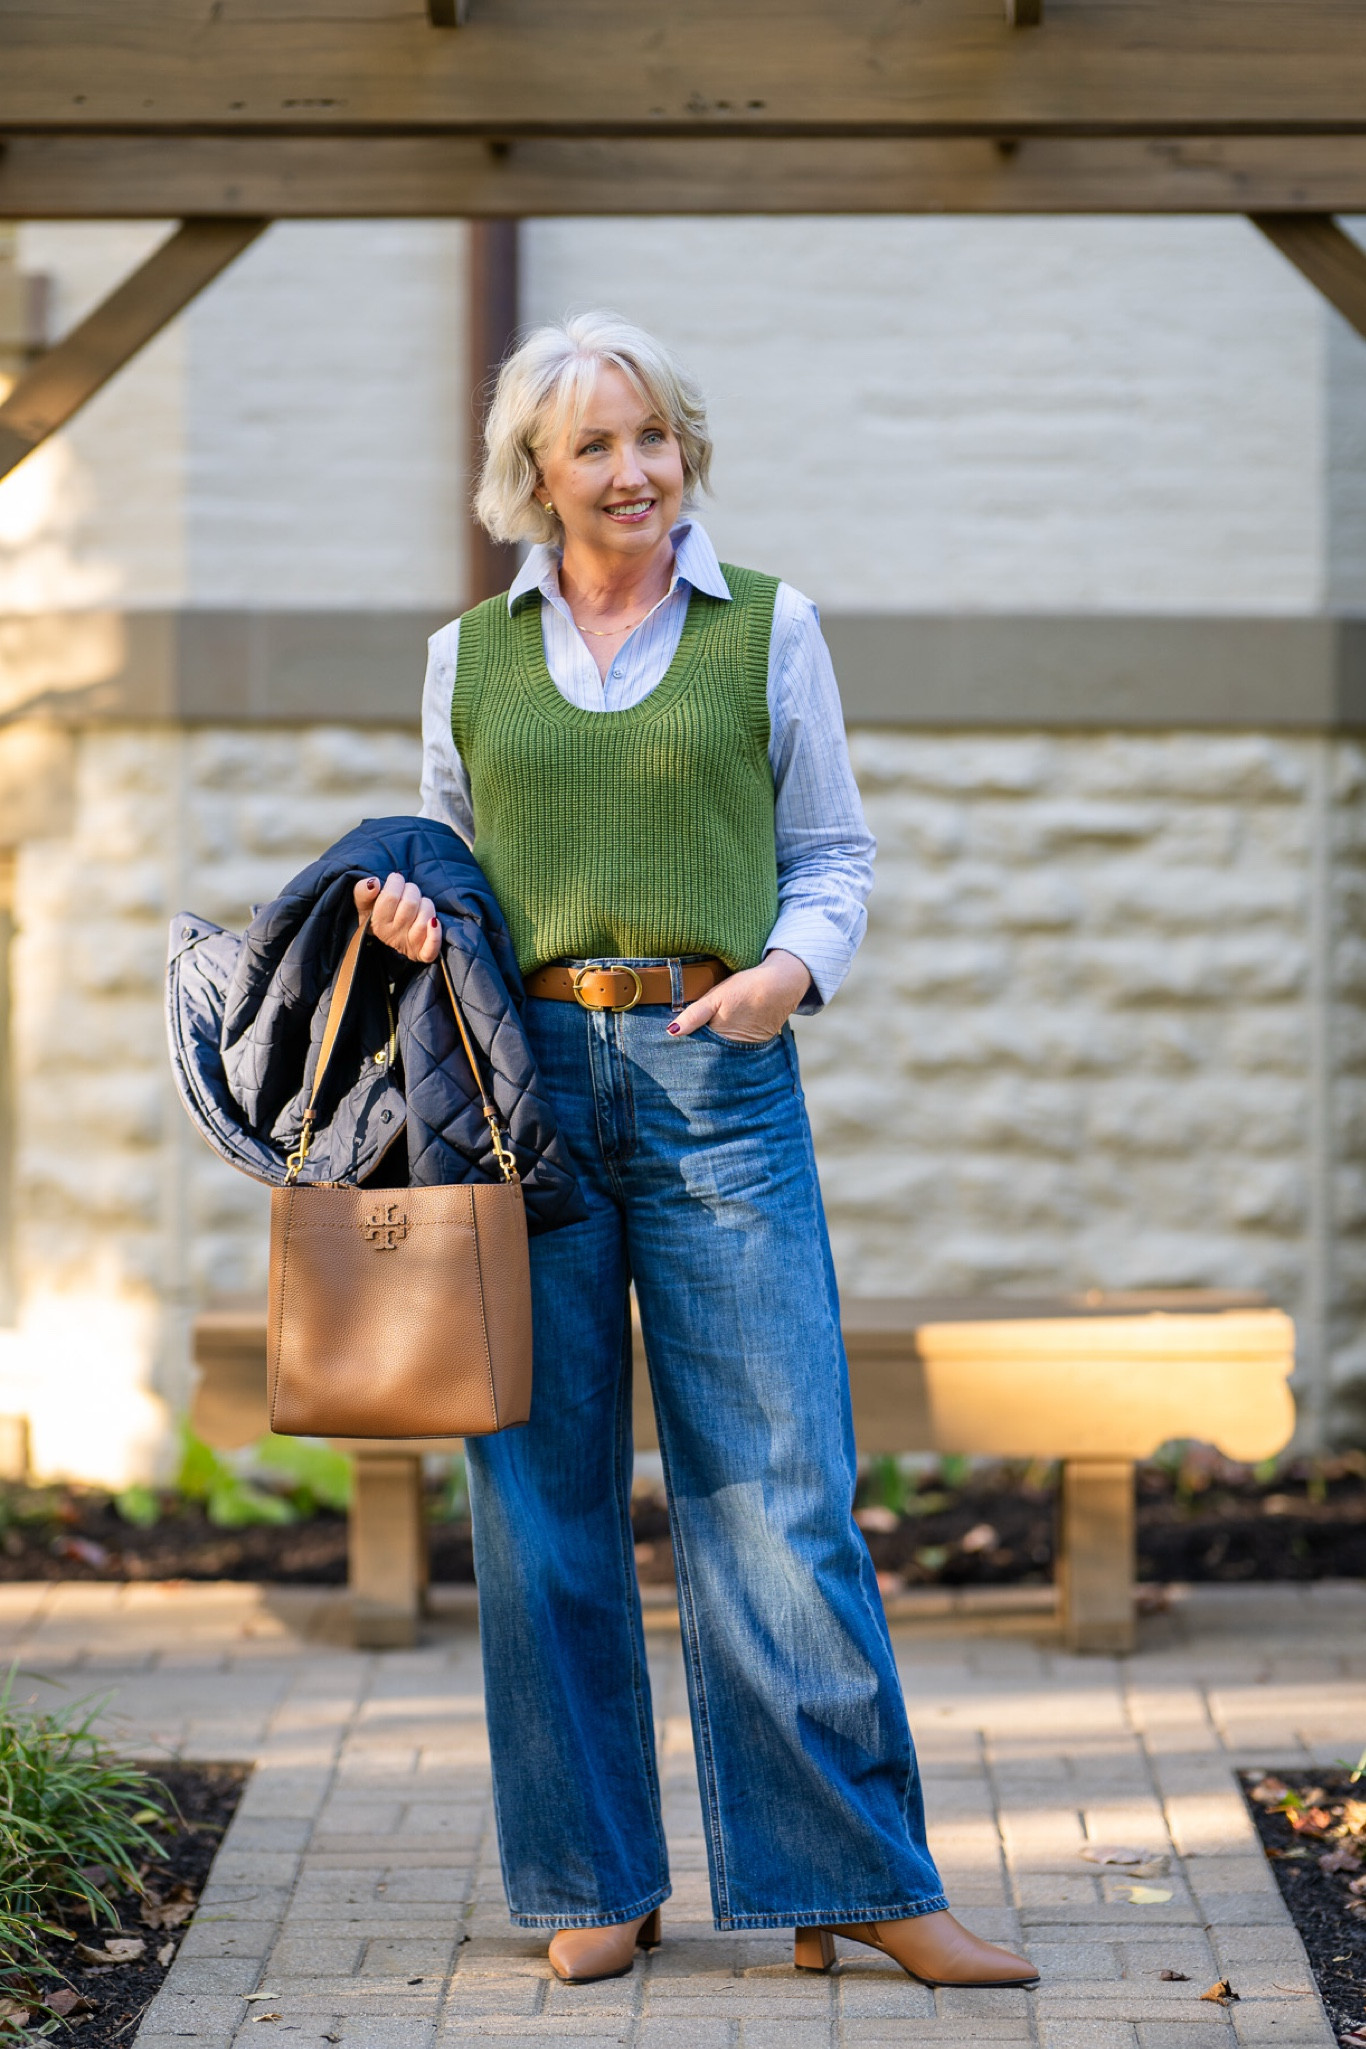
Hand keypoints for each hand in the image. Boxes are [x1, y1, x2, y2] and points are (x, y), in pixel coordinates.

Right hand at [353, 873, 441, 963]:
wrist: (389, 934)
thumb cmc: (376, 912)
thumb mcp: (364, 902)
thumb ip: (363, 890)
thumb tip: (374, 882)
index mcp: (377, 923)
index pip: (390, 896)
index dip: (396, 882)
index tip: (396, 880)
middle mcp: (393, 936)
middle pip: (410, 904)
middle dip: (412, 891)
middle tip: (408, 892)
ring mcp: (410, 945)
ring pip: (425, 919)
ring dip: (426, 905)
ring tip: (419, 904)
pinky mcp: (424, 953)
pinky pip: (432, 947)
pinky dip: (435, 934)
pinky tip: (434, 922)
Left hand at [667, 950, 810, 1042]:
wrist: (782, 984)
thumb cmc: (747, 988)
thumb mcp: (715, 997)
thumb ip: (694, 1015)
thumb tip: (671, 1032)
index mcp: (720, 1038)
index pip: (697, 1049)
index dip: (686, 1046)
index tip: (675, 1045)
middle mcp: (734, 1048)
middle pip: (710, 1053)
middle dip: (699, 1050)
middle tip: (686, 1043)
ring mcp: (747, 1048)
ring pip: (724, 1052)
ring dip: (715, 1048)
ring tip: (707, 1040)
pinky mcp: (758, 1043)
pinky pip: (738, 1048)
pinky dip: (731, 1044)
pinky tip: (727, 1035)